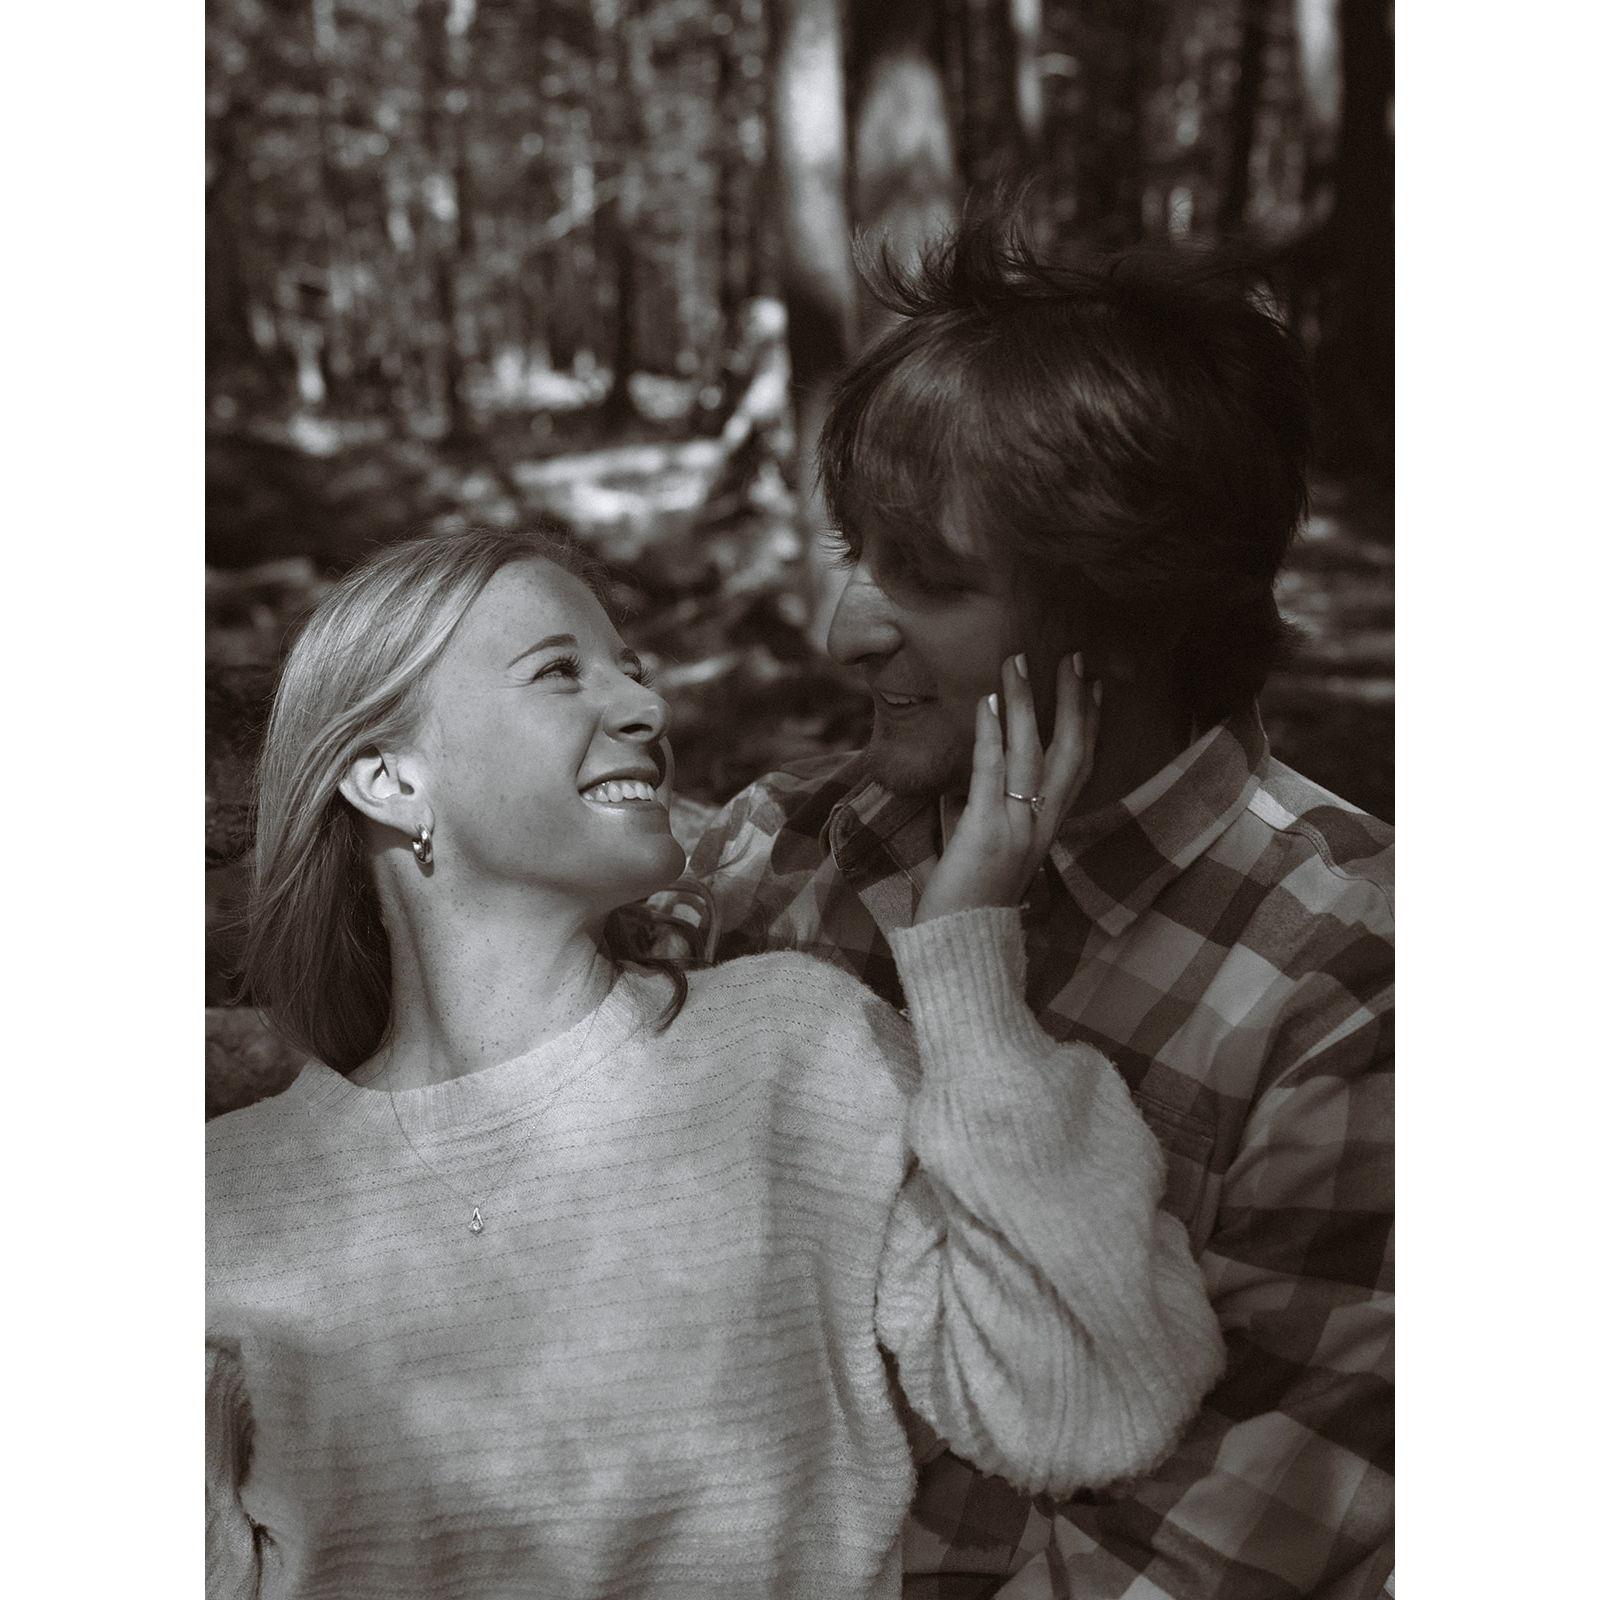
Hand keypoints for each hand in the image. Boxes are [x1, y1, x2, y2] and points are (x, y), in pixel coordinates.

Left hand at [915, 653, 1099, 924]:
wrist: (956, 951)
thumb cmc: (962, 907)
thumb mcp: (977, 854)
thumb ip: (974, 820)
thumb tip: (956, 790)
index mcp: (1045, 832)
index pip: (1079, 770)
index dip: (1090, 725)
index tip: (1094, 686)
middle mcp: (1040, 828)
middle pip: (1070, 753)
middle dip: (1073, 702)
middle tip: (1074, 656)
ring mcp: (1016, 830)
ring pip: (1031, 754)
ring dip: (1026, 703)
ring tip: (1019, 661)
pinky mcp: (986, 833)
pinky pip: (991, 773)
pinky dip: (990, 734)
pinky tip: (987, 701)